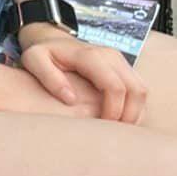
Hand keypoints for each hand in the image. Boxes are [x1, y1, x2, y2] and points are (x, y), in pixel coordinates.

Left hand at [19, 30, 146, 124]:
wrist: (54, 41)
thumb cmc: (43, 54)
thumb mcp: (34, 60)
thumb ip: (49, 77)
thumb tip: (70, 99)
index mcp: (91, 56)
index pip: (114, 87)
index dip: (113, 111)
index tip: (102, 128)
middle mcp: (111, 56)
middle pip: (136, 90)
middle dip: (129, 116)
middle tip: (113, 135)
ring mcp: (121, 61)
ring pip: (142, 90)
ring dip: (135, 113)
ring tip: (116, 130)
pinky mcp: (124, 67)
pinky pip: (139, 90)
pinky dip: (135, 108)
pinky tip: (119, 120)